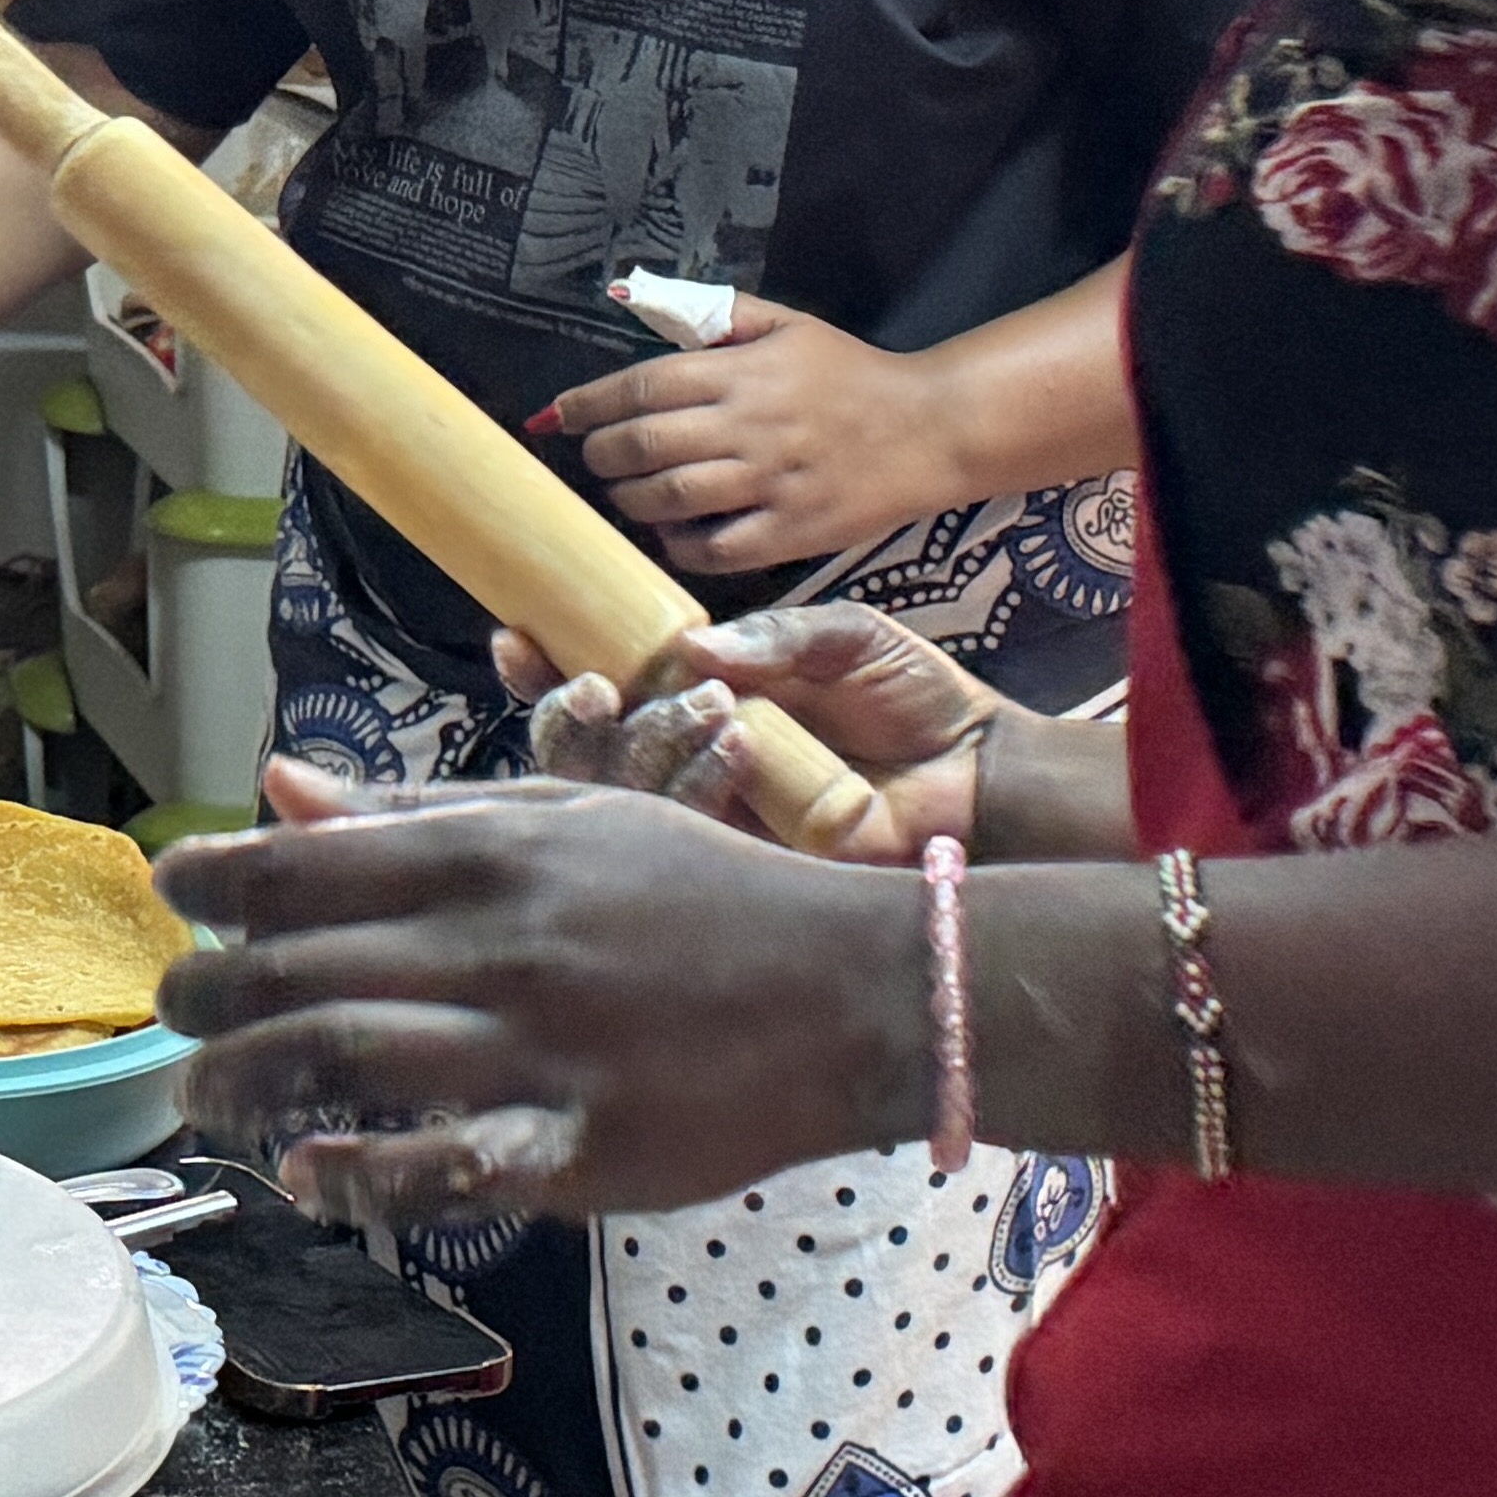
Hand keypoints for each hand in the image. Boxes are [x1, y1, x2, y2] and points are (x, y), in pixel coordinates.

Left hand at [156, 766, 923, 1225]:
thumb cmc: (698, 895)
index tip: (173, 894)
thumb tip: (280, 792)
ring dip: (251, 1079)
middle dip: (210, 992)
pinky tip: (310, 1169)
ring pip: (351, 1055)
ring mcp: (542, 1046)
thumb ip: (418, 817)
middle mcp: (504, 943)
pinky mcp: (583, 1143)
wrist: (850, 985)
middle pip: (307, 965)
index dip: (219, 881)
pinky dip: (366, 1171)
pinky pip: (451, 1163)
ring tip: (205, 1097)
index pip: (313, 863)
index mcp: (496, 854)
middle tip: (173, 1013)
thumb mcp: (564, 820)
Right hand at [496, 606, 999, 867]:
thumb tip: (683, 646)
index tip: (518, 637)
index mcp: (697, 701)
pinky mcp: (744, 861)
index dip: (543, 672)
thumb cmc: (909, 700)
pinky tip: (737, 743)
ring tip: (710, 702)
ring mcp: (711, 816)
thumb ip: (769, 635)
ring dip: (647, 742)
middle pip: (579, 755)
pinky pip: (687, 832)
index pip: (595, 694)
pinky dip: (699, 779)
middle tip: (597, 689)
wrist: (978, 770)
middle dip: (567, 718)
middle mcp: (687, 760)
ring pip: (621, 796)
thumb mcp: (842, 636)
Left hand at [542, 300, 970, 572]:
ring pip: (671, 499)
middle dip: (602, 453)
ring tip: (626, 492)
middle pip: (646, 445)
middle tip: (594, 456)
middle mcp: (750, 427)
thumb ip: (713, 315)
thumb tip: (634, 299)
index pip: (644, 385)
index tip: (558, 415)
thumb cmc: (850, 373)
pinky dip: (679, 544)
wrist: (929, 428)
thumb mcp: (787, 325)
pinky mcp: (791, 533)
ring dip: (630, 498)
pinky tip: (673, 531)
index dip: (589, 403)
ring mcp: (770, 484)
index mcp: (744, 372)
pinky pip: (715, 549)